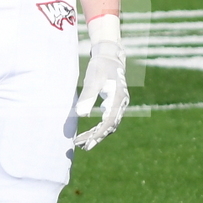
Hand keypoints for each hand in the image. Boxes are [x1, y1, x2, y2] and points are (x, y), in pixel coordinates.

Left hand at [74, 15, 128, 150]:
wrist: (109, 55)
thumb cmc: (100, 66)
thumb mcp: (92, 79)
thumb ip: (87, 97)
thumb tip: (81, 115)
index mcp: (118, 98)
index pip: (108, 122)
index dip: (97, 134)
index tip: (86, 142)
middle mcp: (121, 103)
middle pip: (110, 126)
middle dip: (97, 137)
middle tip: (82, 147)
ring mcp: (119, 104)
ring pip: (109, 124)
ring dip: (97, 134)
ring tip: (83, 143)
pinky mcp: (114, 103)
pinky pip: (108, 119)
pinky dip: (99, 127)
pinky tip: (90, 133)